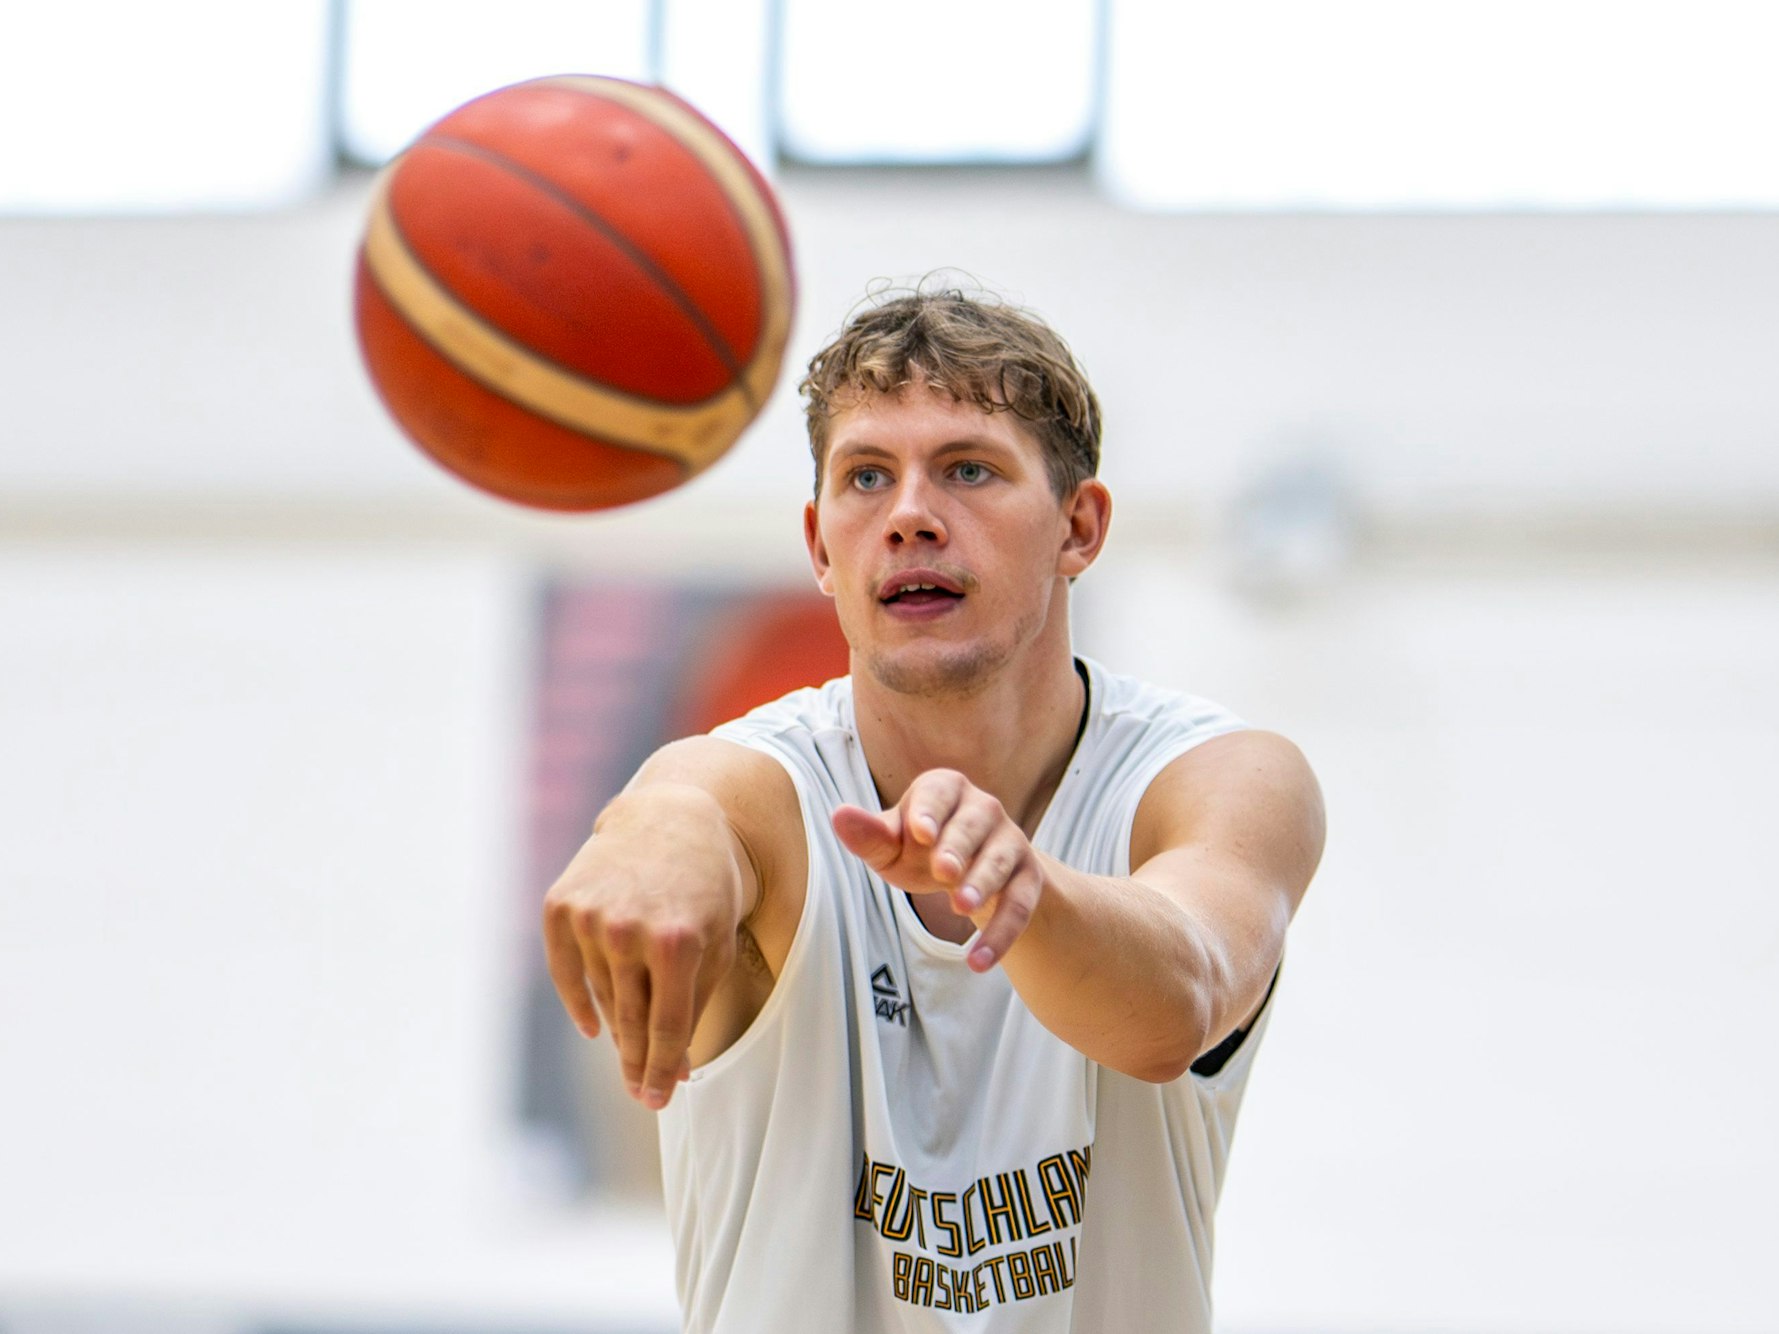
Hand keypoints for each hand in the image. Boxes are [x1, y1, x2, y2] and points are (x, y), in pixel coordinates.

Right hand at [541, 786, 744, 1109]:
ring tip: (631, 1045)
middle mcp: (627, 930)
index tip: (657, 1100)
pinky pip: (564, 973)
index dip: (661, 1070)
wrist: (674, 817)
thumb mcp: (719, 943)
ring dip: (617, 1026)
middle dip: (637, 1062)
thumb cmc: (708, 888)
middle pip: (629, 1020)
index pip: (665, 1028)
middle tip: (642, 1093)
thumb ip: (695, 1006)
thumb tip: (673, 1073)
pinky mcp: (560, 906)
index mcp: (677, 941)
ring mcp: (588, 917)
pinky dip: (579, 1002)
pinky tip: (594, 1027)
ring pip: (599, 998)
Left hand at [832, 769, 1045, 971]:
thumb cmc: (922, 850)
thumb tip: (839, 816)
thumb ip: (869, 835)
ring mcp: (1011, 841)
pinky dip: (1000, 935)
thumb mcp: (893, 845)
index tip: (920, 831)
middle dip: (958, 847)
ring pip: (999, 862)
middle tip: (944, 872)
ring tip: (961, 908)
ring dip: (982, 885)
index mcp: (946, 789)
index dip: (930, 811)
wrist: (974, 874)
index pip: (938, 794)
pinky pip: (1019, 906)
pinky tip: (978, 961)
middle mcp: (984, 808)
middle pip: (972, 826)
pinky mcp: (1028, 879)